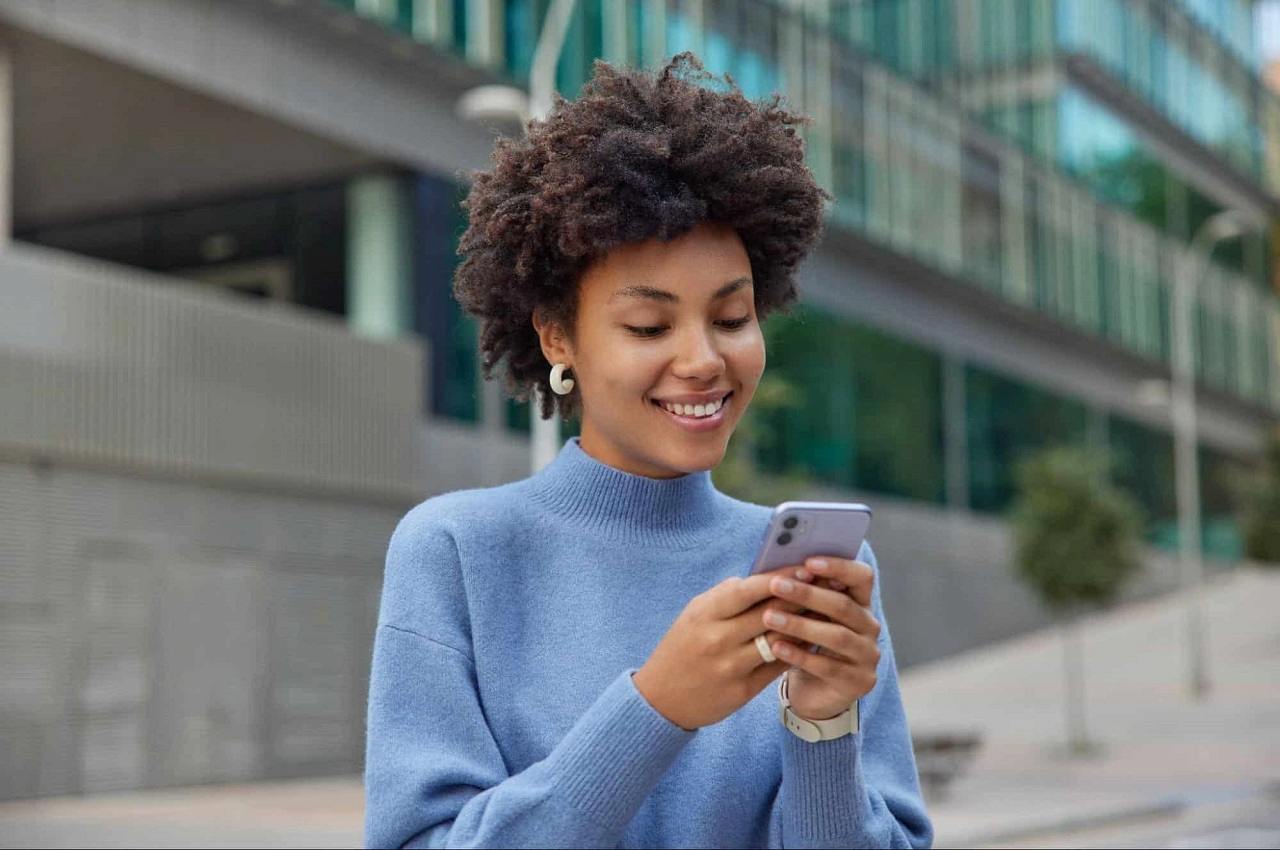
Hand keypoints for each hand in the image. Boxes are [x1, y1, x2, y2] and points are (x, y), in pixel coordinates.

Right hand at [632, 565, 821, 730]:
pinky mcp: (743, 691)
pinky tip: (812, 640)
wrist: (661, 700)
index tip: (803, 567)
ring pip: (779, 641)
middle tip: (827, 584)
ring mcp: (731, 666)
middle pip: (770, 613)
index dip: (778, 578)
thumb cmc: (682, 648)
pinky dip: (796, 651)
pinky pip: (778, 666)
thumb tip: (764, 577)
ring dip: (805, 625)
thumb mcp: (694, 615)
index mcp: (705, 614)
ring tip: (826, 611)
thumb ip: (726, 596)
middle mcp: (718, 639)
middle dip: (801, 597)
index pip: (748, 589)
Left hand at [761, 557, 880, 720]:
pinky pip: (828, 667)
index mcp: (861, 603)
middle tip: (776, 585)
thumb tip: (778, 568)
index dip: (839, 567)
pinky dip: (800, 656)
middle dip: (808, 593)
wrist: (813, 692)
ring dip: (800, 625)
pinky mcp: (858, 683)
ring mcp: (868, 656)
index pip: (862, 576)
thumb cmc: (806, 643)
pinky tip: (776, 647)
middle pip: (843, 606)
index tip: (808, 562)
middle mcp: (870, 627)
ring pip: (837, 636)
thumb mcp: (806, 616)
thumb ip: (802, 593)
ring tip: (769, 617)